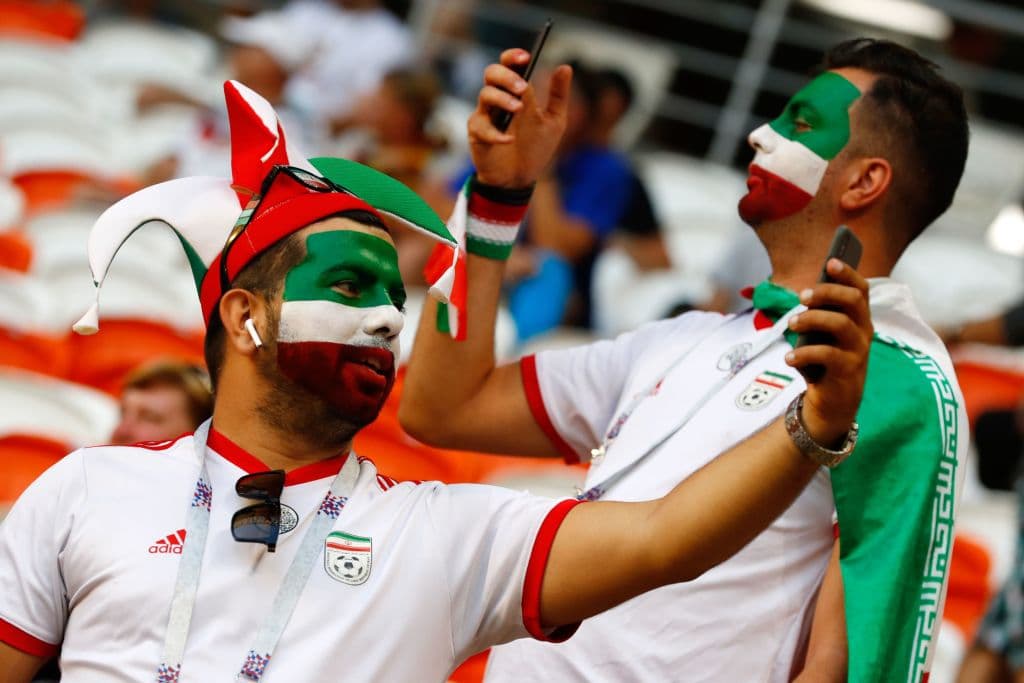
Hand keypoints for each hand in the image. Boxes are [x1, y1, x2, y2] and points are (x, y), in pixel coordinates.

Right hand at [468, 49, 571, 188]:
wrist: (520, 179)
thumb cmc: (535, 149)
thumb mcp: (554, 121)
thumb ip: (558, 96)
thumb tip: (565, 67)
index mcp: (516, 91)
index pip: (509, 65)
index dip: (513, 57)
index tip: (526, 57)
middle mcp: (498, 99)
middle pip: (492, 73)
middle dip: (507, 76)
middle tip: (523, 88)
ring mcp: (485, 115)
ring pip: (484, 94)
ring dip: (502, 99)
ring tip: (519, 109)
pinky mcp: (477, 134)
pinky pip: (481, 127)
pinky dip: (496, 133)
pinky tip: (510, 140)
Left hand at [785, 259, 872, 446]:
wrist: (834, 402)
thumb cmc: (825, 361)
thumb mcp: (822, 336)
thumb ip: (819, 315)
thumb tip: (805, 295)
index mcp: (859, 318)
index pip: (861, 290)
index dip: (848, 274)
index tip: (831, 262)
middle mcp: (863, 331)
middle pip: (853, 301)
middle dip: (827, 292)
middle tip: (802, 296)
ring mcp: (858, 351)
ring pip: (841, 324)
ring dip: (812, 319)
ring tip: (791, 324)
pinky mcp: (848, 371)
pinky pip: (827, 355)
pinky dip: (804, 353)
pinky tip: (789, 357)